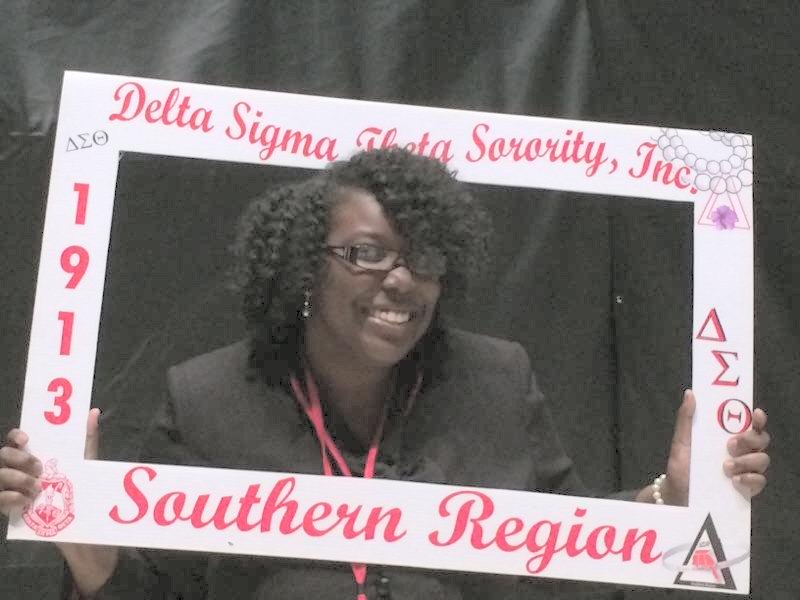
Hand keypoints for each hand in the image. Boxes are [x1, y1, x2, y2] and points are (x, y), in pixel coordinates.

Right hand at [1, 410, 118, 594]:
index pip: (17, 440)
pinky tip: (24, 501)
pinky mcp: (13, 512)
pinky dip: (9, 498)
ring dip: (15, 478)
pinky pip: (0, 501)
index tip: (28, 439)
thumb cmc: (86, 493)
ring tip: (36, 488)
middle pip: (3, 456)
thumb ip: (88, 440)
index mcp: (39, 456)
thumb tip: (94, 412)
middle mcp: (23, 471)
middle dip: (19, 459)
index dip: (17, 436)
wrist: (87, 534)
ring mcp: (15, 491)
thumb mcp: (88, 465)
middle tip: (39, 468)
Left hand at [650, 390, 769, 504]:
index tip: (755, 413)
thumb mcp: (681, 441)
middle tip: (731, 444)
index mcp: (728, 437)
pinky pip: (759, 482)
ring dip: (746, 461)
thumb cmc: (682, 466)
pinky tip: (735, 480)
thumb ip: (686, 418)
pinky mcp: (746, 489)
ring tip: (726, 466)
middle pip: (761, 440)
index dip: (758, 418)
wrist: (677, 495)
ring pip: (762, 460)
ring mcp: (745, 470)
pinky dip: (750, 479)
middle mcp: (741, 452)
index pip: (751, 424)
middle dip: (750, 439)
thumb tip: (690, 393)